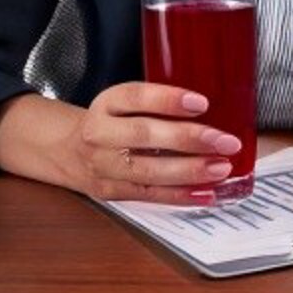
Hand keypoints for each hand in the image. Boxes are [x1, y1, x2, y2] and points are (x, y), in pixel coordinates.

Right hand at [61, 81, 242, 204]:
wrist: (68, 150)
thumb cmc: (111, 121)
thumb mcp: (124, 101)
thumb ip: (158, 103)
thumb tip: (213, 107)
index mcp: (107, 103)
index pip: (137, 97)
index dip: (169, 99)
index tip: (202, 103)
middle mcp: (100, 134)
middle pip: (144, 135)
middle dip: (189, 138)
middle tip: (225, 141)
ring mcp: (102, 166)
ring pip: (147, 170)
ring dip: (189, 171)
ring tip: (220, 168)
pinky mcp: (110, 192)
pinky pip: (148, 196)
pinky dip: (179, 196)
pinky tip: (206, 193)